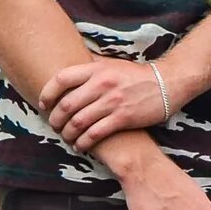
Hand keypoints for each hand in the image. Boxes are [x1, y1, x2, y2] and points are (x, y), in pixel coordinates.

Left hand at [41, 58, 170, 151]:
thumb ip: (90, 66)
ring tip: (67, 138)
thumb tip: (67, 66)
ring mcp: (112, 102)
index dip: (47, 93)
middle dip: (55, 120)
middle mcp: (102, 84)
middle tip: (54, 126)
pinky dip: (84, 143)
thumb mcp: (112, 64)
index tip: (43, 104)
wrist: (167, 84)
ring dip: (68, 134)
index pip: (61, 79)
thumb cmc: (135, 75)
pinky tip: (81, 146)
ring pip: (78, 122)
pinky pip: (95, 134)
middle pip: (66, 105)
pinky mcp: (123, 118)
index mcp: (96, 69)